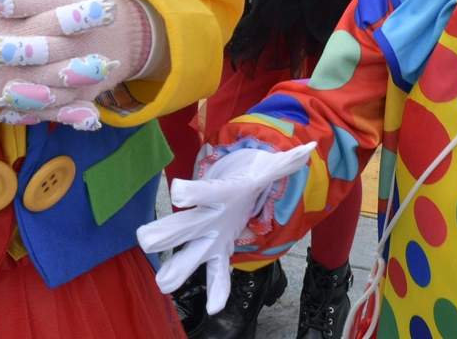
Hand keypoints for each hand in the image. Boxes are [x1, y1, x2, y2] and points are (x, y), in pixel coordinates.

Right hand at [0, 0, 148, 129]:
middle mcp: (5, 42)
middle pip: (47, 31)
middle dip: (79, 22)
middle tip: (109, 14)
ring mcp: (6, 72)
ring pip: (47, 71)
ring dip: (77, 68)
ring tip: (104, 64)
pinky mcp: (5, 96)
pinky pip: (37, 104)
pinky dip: (62, 107)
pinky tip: (84, 111)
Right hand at [137, 144, 315, 314]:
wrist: (240, 187)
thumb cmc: (248, 176)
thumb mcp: (267, 169)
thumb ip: (286, 163)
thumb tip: (310, 147)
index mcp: (217, 193)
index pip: (200, 191)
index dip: (190, 192)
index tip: (179, 192)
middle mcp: (207, 216)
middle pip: (181, 226)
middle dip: (163, 234)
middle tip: (146, 241)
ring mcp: (209, 236)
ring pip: (188, 254)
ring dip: (176, 268)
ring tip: (163, 285)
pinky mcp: (219, 251)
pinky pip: (217, 274)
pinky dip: (218, 289)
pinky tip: (215, 309)